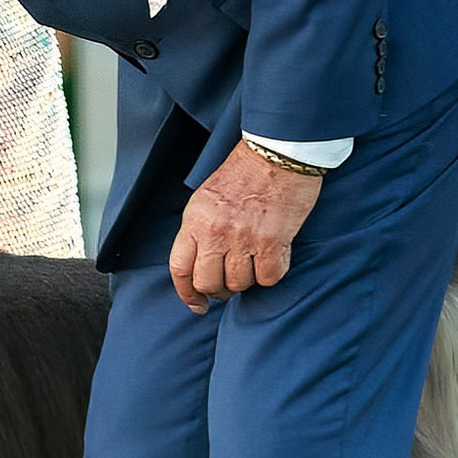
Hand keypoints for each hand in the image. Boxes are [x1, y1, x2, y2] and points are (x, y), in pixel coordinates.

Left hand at [169, 140, 323, 313]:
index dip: (186, 293)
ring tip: (253, 261)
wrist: (278, 152)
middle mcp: (215, 231)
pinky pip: (269, 278)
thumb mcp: (206, 197)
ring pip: (239, 284)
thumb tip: (200, 264)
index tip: (196, 304)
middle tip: (229, 284)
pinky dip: (272, 273)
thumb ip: (199, 230)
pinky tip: (273, 256)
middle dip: (219, 290)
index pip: (180, 268)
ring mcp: (243, 237)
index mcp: (195, 219)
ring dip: (247, 280)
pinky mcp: (272, 241)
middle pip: (208, 283)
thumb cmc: (244, 172)